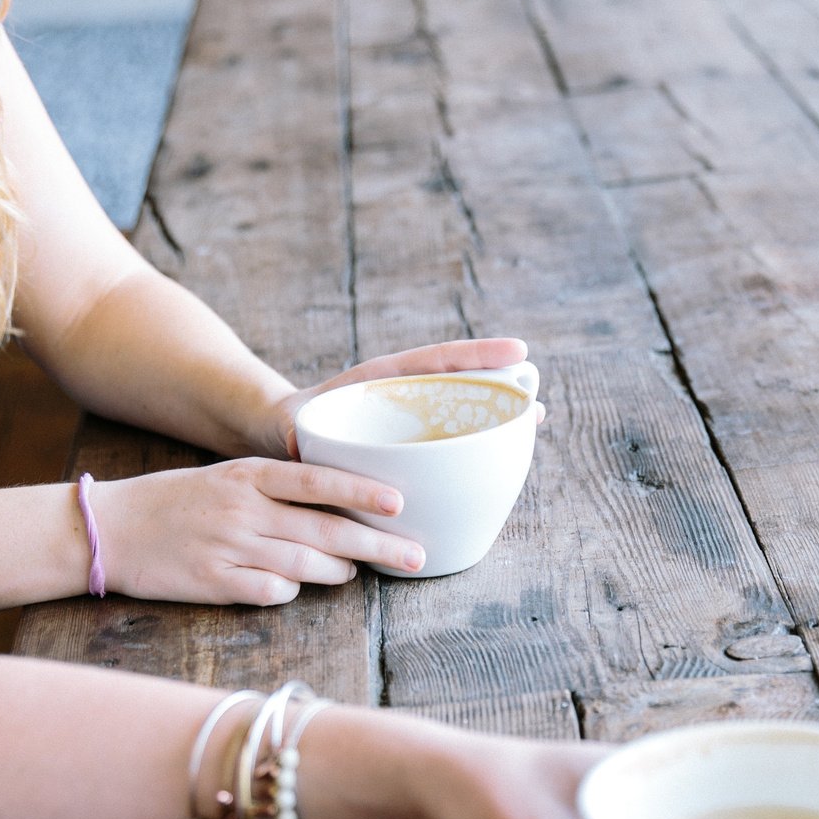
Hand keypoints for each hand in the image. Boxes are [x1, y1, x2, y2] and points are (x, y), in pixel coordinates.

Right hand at [94, 460, 424, 605]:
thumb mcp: (227, 478)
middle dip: (377, 546)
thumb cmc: (177, 501)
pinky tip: (294, 587)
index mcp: (248, 476)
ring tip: (355, 572)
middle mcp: (243, 510)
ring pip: (305, 566)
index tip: (400, 502)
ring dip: (338, 572)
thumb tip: (339, 509)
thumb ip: (278, 490)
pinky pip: (271, 592)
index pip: (317, 481)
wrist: (110, 528)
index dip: (361, 492)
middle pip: (324, 530)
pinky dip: (290, 591)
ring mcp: (229, 549)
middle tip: (415, 556)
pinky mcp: (214, 584)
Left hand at [256, 338, 530, 458]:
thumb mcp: (291, 428)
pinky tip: (501, 466)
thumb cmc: (288, 428)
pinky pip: (448, 447)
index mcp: (377, 383)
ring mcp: (411, 422)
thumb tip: (298, 441)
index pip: (432, 361)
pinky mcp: (413, 448)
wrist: (283, 438)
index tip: (518, 351)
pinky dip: (475, 452)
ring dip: (494, 421)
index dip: (475, 356)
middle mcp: (403, 398)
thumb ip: (296, 434)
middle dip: (498, 389)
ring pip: (459, 416)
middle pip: (458, 386)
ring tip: (532, 422)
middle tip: (535, 402)